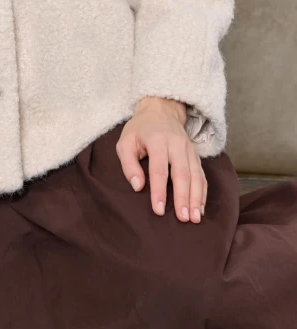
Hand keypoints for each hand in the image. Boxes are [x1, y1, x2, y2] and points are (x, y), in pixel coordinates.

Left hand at [116, 96, 206, 223]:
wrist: (160, 110)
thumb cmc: (139, 129)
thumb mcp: (125, 142)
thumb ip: (128, 164)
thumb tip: (137, 186)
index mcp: (157, 140)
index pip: (159, 169)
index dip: (159, 191)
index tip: (159, 210)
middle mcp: (176, 144)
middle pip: (182, 174)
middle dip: (183, 197)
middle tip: (183, 218)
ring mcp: (189, 149)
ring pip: (196, 176)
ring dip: (196, 198)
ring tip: (194, 218)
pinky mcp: (196, 154)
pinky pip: (202, 175)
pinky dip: (202, 192)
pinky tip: (200, 208)